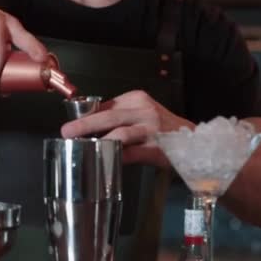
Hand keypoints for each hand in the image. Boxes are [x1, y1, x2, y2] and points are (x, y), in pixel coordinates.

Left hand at [60, 90, 194, 165]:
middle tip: (67, 132)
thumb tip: (89, 127)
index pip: (107, 105)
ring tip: (84, 148)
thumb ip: (120, 118)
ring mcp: (152, 129)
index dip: (87, 116)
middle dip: (85, 125)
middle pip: (109, 116)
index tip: (71, 126)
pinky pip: (132, 153)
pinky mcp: (157, 148)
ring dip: (100, 142)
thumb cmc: (163, 130)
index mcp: (137, 99)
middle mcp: (144, 110)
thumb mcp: (142, 114)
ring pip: (120, 133)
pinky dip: (117, 157)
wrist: (194, 142)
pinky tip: (105, 161)